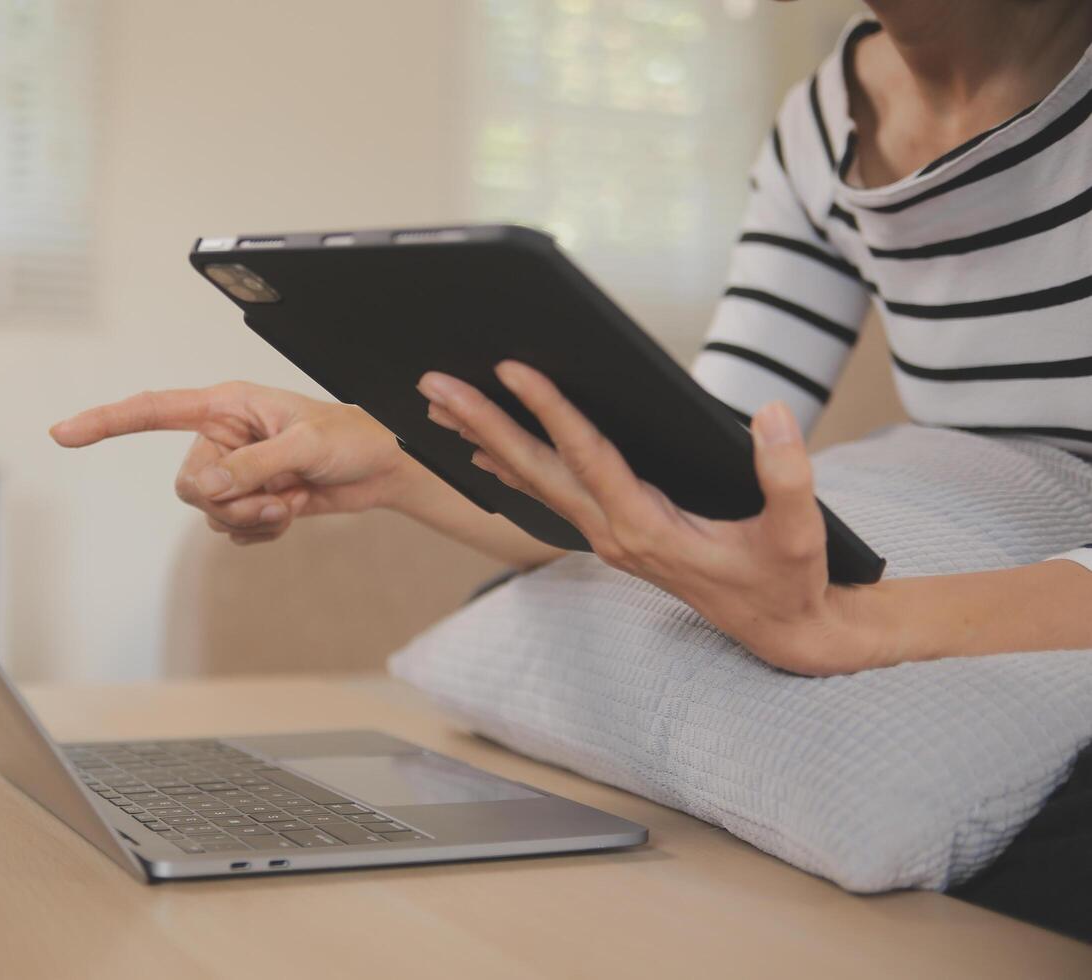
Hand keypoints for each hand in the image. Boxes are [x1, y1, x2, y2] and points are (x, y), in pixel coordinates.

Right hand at [50, 383, 413, 544]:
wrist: (382, 467)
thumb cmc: (352, 438)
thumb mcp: (305, 446)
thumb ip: (254, 465)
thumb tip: (208, 486)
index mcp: (226, 405)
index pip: (154, 410)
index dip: (107, 421)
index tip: (64, 432)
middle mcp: (223, 436)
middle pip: (188, 484)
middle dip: (229, 502)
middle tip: (274, 497)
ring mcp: (236, 471)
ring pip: (209, 513)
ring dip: (251, 519)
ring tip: (289, 503)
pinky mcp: (250, 499)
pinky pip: (232, 531)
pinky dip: (260, 532)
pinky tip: (288, 515)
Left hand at [418, 361, 871, 674]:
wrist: (782, 631)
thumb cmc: (788, 580)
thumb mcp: (802, 532)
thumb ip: (789, 474)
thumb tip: (771, 413)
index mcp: (649, 529)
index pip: (588, 457)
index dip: (550, 410)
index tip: (511, 369)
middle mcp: (614, 534)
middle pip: (536, 469)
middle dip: (482, 424)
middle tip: (433, 384)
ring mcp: (607, 538)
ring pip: (533, 482)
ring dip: (484, 442)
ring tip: (438, 406)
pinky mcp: (612, 535)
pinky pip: (549, 494)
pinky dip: (511, 467)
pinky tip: (482, 449)